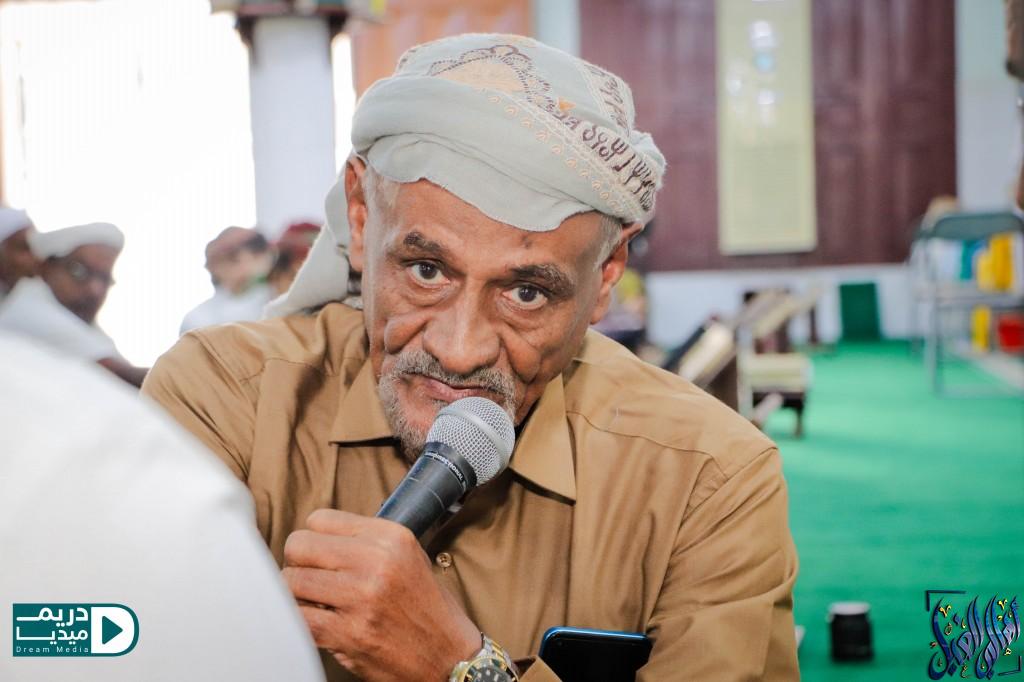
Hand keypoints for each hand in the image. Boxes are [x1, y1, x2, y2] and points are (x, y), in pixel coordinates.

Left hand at [283, 509, 481, 680]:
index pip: (320, 519)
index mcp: (390, 537)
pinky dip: (298, 621)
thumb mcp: (409, 556)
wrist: (449, 655)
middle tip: (312, 578)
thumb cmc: (427, 608)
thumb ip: (367, 541)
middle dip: (298, 564)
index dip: (315, 539)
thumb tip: (319, 537)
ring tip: (316, 602)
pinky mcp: (348, 633)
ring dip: (296, 594)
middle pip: (299, 546)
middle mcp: (376, 561)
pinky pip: (298, 618)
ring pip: (291, 581)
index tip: (321, 555)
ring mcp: (361, 597)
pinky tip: (316, 622)